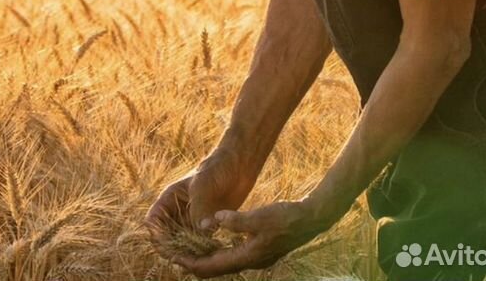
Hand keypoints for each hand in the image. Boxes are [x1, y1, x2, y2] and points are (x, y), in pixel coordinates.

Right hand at [144, 147, 254, 252]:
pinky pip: (199, 243)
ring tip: (201, 256)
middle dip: (173, 249)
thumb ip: (199, 209)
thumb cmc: (216, 169)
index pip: (153, 222)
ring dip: (189, 252)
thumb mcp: (204, 186)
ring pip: (182, 243)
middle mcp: (178, 211)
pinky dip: (202, 250)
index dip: (156, 236)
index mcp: (170, 198)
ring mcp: (192, 219)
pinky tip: (212, 251)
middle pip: (165, 237)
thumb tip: (201, 231)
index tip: (170, 247)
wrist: (238, 166)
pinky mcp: (206, 225)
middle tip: (188, 258)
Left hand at [173, 198, 330, 277]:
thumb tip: (215, 220)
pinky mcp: (260, 249)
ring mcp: (257, 257)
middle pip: (217, 269)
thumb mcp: (259, 217)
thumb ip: (236, 221)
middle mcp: (251, 261)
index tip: (175, 260)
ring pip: (225, 262)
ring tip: (190, 251)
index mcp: (248, 257)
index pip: (213, 266)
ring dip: (208, 258)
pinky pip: (234, 255)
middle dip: (196, 263)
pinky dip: (221, 251)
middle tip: (176, 257)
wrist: (310, 219)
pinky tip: (215, 242)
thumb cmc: (286, 217)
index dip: (192, 263)